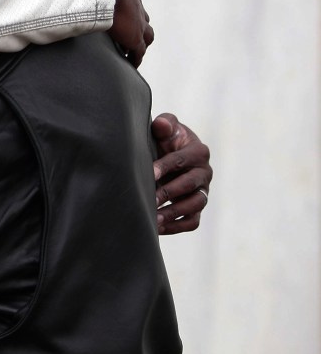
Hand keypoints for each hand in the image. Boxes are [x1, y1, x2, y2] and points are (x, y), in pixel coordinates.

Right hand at [82, 0, 153, 66]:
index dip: (124, 4)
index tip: (118, 11)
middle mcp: (134, 1)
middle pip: (141, 14)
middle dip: (135, 22)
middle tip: (125, 31)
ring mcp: (137, 19)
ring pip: (146, 33)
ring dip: (139, 40)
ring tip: (129, 50)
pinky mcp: (134, 36)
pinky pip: (139, 50)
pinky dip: (135, 57)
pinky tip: (130, 63)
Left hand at [151, 113, 211, 234]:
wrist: (168, 153)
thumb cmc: (165, 139)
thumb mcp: (165, 128)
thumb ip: (164, 124)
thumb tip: (161, 125)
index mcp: (198, 151)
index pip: (181, 160)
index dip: (165, 166)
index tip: (149, 173)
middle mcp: (204, 172)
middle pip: (189, 184)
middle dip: (169, 192)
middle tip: (149, 198)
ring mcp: (203, 191)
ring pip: (194, 205)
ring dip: (173, 213)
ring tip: (153, 219)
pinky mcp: (197, 207)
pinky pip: (192, 221)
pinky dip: (176, 227)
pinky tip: (156, 229)